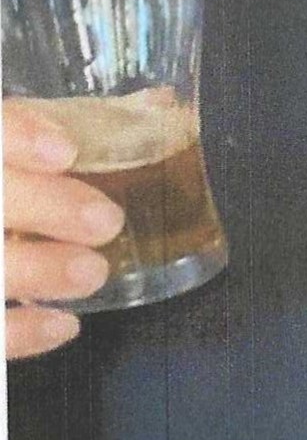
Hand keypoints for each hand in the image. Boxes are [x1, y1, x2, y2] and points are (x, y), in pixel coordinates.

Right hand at [4, 99, 124, 359]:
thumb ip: (85, 121)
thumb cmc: (20, 177)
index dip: (20, 136)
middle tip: (107, 220)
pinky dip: (19, 333)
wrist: (6, 217)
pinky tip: (63, 325)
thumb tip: (158, 106)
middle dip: (46, 207)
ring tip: (92, 272)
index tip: (66, 150)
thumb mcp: (34, 140)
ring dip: (39, 270)